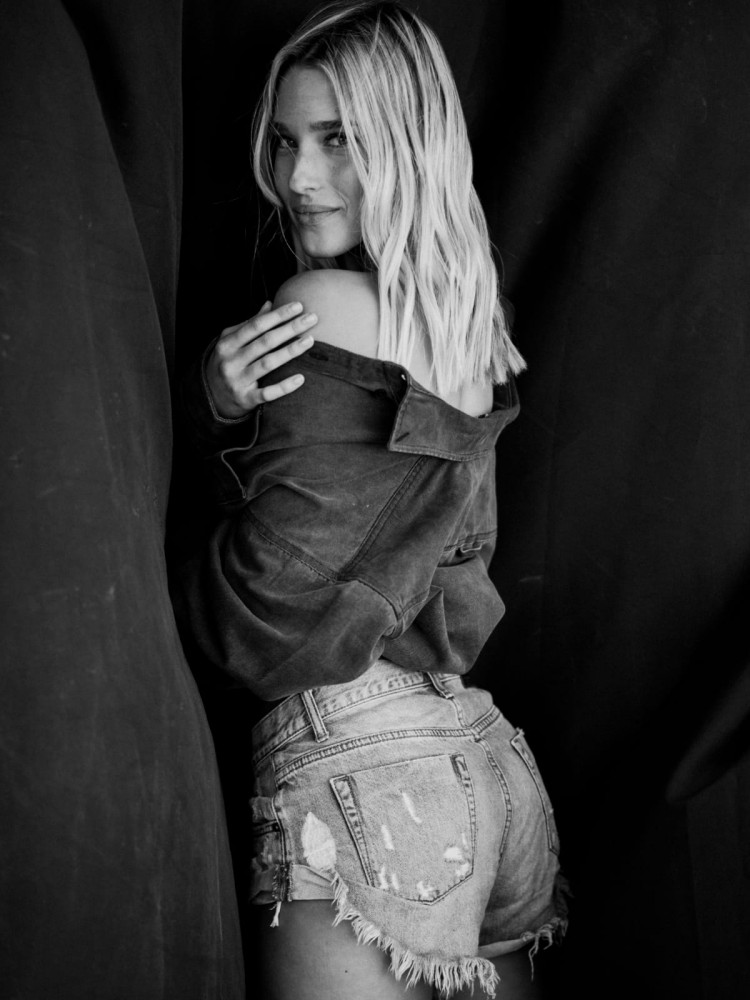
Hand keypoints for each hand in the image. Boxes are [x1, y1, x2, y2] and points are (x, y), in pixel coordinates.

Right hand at [206, 301, 316, 417]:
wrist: (211, 397)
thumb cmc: (228, 362)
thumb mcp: (232, 342)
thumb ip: (250, 325)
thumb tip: (269, 304)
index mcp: (228, 343)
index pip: (256, 325)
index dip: (278, 315)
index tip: (298, 306)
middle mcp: (231, 361)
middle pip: (265, 342)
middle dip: (290, 328)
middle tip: (312, 318)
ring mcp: (237, 381)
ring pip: (268, 364)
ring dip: (290, 351)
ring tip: (310, 340)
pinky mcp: (246, 399)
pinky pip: (267, 393)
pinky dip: (284, 387)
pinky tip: (301, 378)